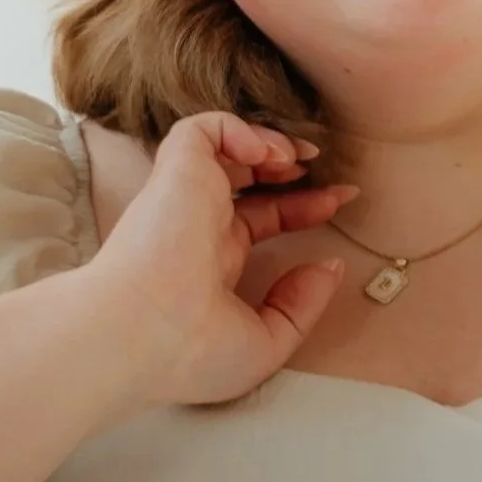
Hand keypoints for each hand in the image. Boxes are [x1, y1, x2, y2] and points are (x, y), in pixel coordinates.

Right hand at [84, 111, 356, 406]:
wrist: (142, 336)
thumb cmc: (191, 353)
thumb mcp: (265, 343)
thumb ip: (302, 306)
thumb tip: (329, 267)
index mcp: (213, 264)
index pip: (261, 221)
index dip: (303, 208)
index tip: (339, 205)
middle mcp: (198, 225)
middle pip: (250, 181)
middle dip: (293, 170)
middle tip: (334, 179)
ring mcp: (185, 196)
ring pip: (224, 144)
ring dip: (269, 140)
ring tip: (298, 158)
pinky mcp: (175, 171)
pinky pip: (204, 127)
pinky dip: (240, 128)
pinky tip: (268, 157)